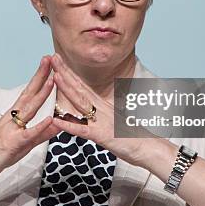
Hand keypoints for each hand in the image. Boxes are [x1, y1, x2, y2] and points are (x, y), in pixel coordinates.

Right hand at [0, 55, 60, 179]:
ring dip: (42, 94)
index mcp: (15, 115)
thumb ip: (41, 133)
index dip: (39, 77)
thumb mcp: (23, 142)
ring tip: (53, 80)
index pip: (29, 92)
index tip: (48, 63)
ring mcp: (12, 128)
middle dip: (41, 76)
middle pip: (29, 93)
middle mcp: (13, 117)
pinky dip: (39, 126)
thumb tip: (58, 124)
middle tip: (50, 59)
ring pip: (30, 109)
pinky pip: (28, 133)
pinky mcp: (13, 143)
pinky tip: (50, 119)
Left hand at [49, 53, 157, 168]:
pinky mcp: (102, 136)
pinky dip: (69, 125)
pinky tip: (56, 120)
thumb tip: (96, 108)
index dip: (71, 73)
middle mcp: (101, 109)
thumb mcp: (116, 122)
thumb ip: (105, 114)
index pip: (84, 86)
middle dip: (65, 72)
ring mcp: (101, 121)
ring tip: (55, 76)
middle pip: (80, 88)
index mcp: (103, 106)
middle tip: (53, 57)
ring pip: (81, 102)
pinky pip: (82, 130)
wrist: (151, 148)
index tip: (60, 61)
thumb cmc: (134, 137)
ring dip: (67, 89)